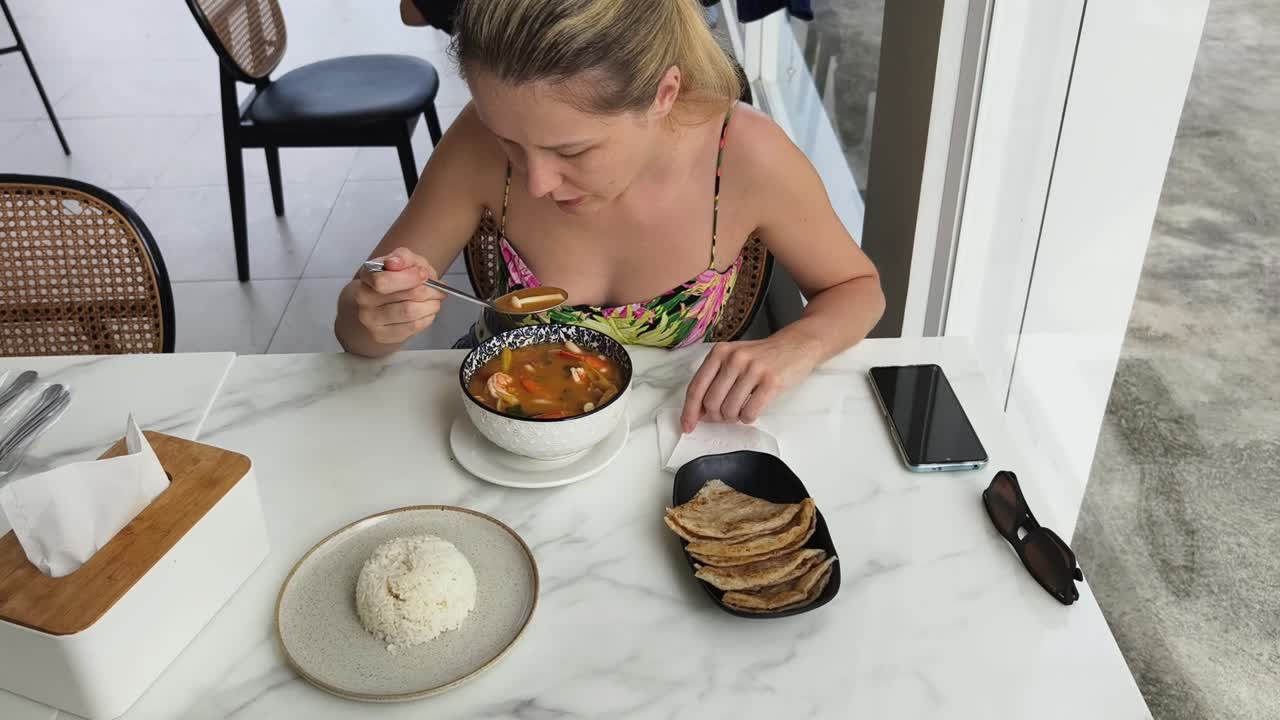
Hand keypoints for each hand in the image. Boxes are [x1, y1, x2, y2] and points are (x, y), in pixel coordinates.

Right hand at [348, 247, 444, 344]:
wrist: (384, 301)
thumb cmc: (397, 279)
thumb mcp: (403, 261)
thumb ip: (403, 257)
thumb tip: (395, 262)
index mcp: (367, 276)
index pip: (383, 281)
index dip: (409, 278)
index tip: (423, 274)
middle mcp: (364, 298)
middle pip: (403, 297)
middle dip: (428, 291)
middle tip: (439, 289)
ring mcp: (371, 319)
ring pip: (409, 313)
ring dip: (430, 305)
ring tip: (435, 300)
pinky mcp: (381, 335)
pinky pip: (412, 326)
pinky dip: (427, 317)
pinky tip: (427, 311)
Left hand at [680, 337, 819, 431]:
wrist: (797, 345)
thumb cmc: (763, 356)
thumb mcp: (734, 358)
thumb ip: (715, 379)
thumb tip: (698, 411)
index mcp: (720, 352)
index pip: (696, 388)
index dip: (689, 411)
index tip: (687, 426)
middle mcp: (734, 359)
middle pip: (711, 403)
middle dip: (716, 416)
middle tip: (727, 414)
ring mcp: (753, 369)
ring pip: (729, 410)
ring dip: (734, 417)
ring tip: (743, 409)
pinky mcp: (771, 382)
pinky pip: (750, 413)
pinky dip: (748, 418)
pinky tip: (753, 410)